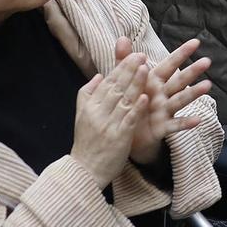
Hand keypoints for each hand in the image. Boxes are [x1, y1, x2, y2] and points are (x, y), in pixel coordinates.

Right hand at [71, 52, 148, 185]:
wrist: (84, 171)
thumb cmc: (86, 142)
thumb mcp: (81, 116)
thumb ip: (88, 93)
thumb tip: (99, 75)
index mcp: (90, 107)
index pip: (107, 82)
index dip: (121, 68)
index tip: (133, 55)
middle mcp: (98, 114)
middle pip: (116, 88)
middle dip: (129, 70)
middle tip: (142, 55)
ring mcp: (108, 126)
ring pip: (124, 101)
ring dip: (135, 84)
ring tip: (145, 68)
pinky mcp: (119, 138)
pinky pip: (128, 121)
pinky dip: (136, 109)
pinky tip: (145, 97)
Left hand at [116, 37, 212, 167]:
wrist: (123, 133)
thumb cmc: (127, 102)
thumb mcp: (124, 81)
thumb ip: (125, 61)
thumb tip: (123, 38)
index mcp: (153, 81)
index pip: (169, 65)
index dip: (181, 53)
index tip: (196, 42)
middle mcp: (162, 94)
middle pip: (179, 81)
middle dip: (192, 71)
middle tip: (207, 61)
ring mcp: (164, 111)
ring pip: (180, 100)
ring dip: (194, 93)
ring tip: (207, 85)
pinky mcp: (162, 128)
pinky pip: (175, 125)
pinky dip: (186, 123)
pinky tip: (198, 120)